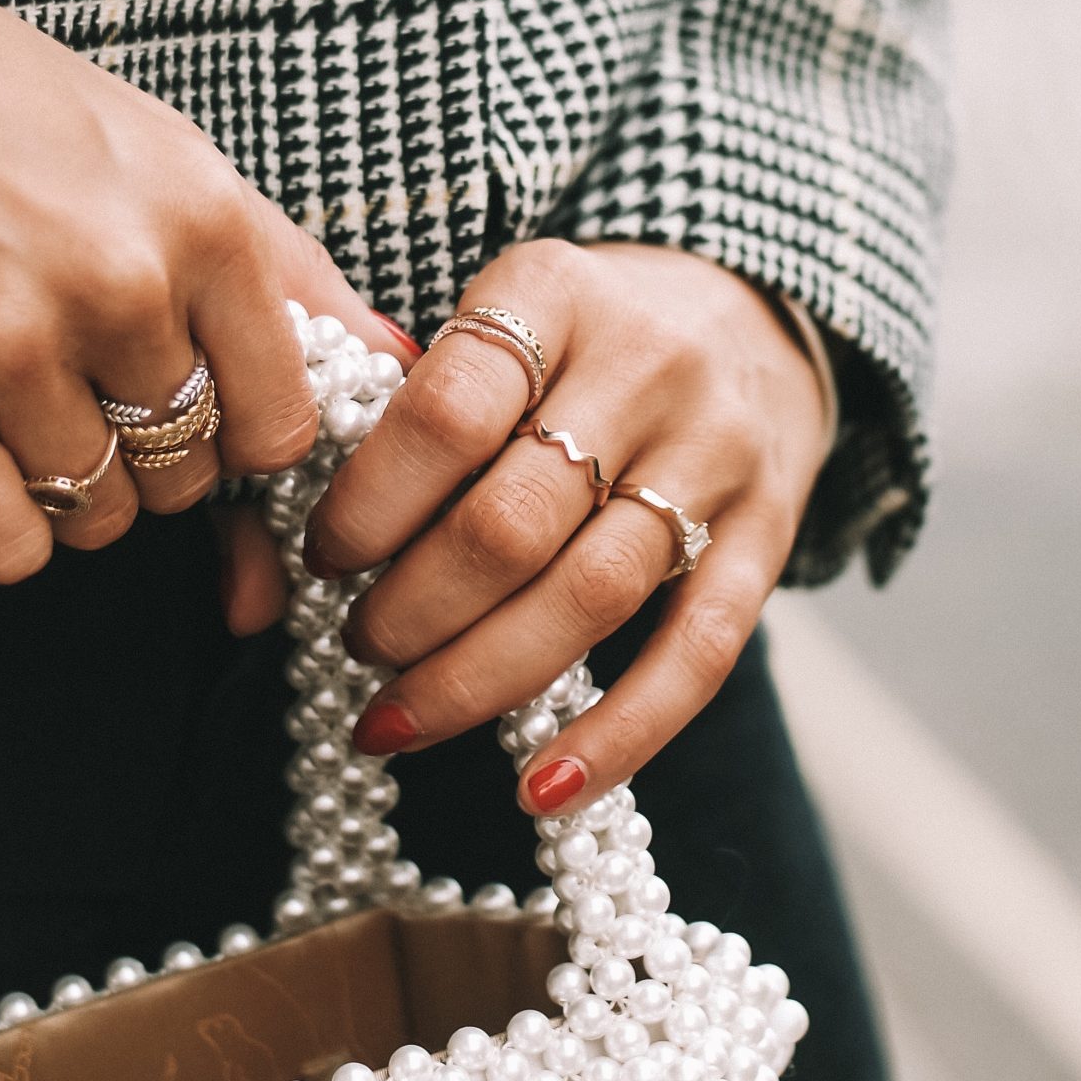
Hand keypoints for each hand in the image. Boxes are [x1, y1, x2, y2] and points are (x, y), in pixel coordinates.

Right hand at [0, 0, 410, 594]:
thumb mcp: (155, 142)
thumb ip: (278, 261)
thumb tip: (393, 360)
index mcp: (204, 214)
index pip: (282, 422)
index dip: (236, 435)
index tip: (189, 410)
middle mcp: (123, 283)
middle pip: (188, 476)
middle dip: (141, 451)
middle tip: (66, 373)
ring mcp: (10, 346)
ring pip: (98, 517)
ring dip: (59, 481)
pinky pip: (5, 548)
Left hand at [302, 240, 828, 810]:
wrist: (751, 313)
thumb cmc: (580, 331)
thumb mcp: (504, 311)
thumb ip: (424, 394)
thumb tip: (311, 531)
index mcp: (553, 292)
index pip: (445, 412)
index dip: (369, 503)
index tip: (322, 555)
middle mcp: (645, 365)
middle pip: (511, 521)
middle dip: (411, 608)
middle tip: (358, 643)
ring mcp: (717, 452)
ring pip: (590, 595)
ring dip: (479, 677)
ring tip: (401, 717)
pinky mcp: (768, 533)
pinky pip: (697, 655)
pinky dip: (617, 736)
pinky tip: (540, 788)